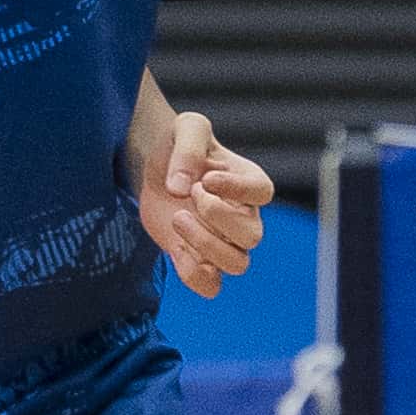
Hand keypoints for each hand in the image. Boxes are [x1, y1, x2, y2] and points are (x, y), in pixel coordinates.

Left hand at [131, 104, 273, 297]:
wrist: (153, 169)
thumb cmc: (177, 144)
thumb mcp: (185, 129)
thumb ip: (188, 149)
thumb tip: (181, 187)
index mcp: (249, 181)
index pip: (262, 193)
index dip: (237, 190)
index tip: (206, 179)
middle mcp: (244, 216)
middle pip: (252, 236)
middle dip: (217, 217)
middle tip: (191, 194)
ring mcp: (224, 241)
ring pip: (238, 264)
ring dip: (205, 246)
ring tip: (178, 219)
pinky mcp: (199, 259)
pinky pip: (210, 285)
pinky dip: (193, 274)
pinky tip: (174, 248)